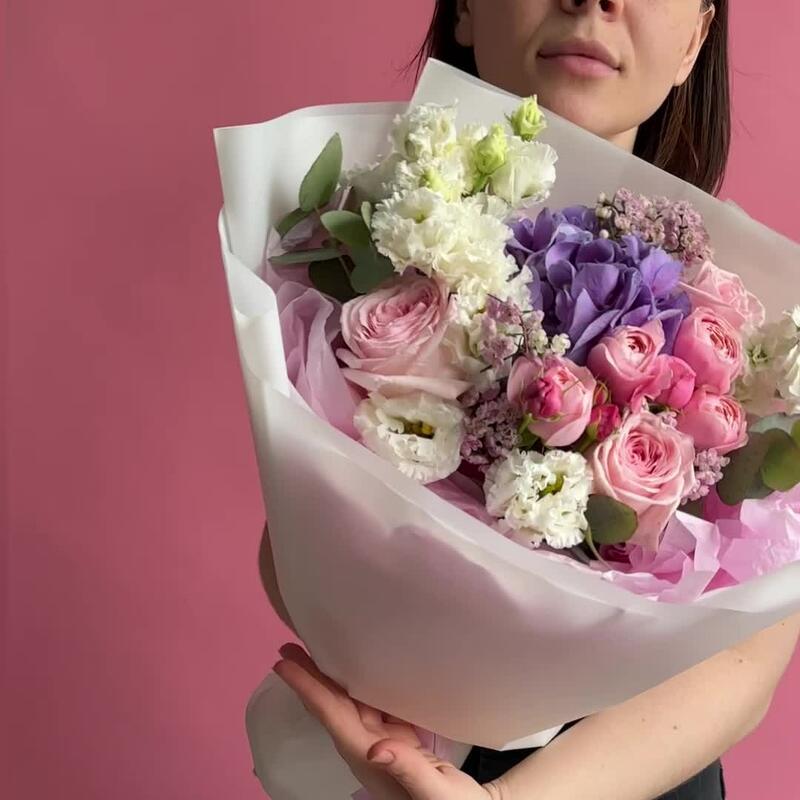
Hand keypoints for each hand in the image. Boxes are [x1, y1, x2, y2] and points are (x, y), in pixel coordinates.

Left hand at [273, 643, 502, 799]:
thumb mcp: (436, 793)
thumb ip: (407, 769)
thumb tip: (374, 749)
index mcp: (371, 758)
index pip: (332, 717)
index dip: (307, 689)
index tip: (282, 665)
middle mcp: (371, 747)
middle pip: (334, 706)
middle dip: (310, 677)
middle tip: (289, 647)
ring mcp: (386, 742)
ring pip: (352, 703)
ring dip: (332, 677)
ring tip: (316, 648)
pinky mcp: (402, 739)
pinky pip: (376, 704)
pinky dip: (363, 683)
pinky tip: (361, 666)